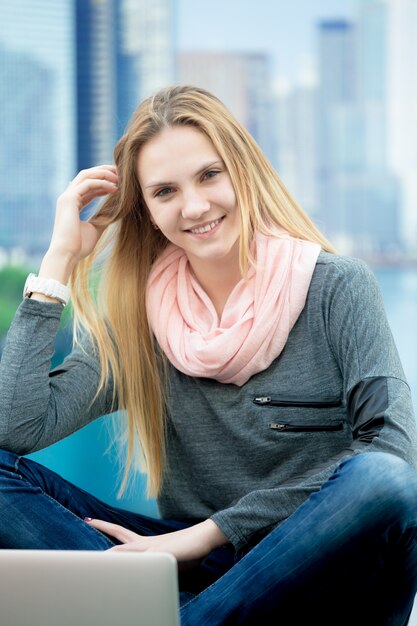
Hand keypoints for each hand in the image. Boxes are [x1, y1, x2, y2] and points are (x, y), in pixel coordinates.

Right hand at [48, 165, 118, 274]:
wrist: (67, 254)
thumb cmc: (79, 246)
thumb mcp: (95, 229)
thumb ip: (103, 218)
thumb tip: (115, 213)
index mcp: (72, 204)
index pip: (88, 186)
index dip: (103, 182)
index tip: (119, 183)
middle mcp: (68, 198)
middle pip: (86, 175)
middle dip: (103, 172)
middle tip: (120, 173)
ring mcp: (66, 197)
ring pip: (86, 175)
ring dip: (104, 174)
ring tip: (119, 178)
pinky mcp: (68, 199)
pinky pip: (87, 184)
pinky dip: (102, 183)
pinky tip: (114, 188)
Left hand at [84, 518, 228, 569]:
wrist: (206, 537)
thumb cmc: (191, 548)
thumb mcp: (171, 558)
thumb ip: (159, 562)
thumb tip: (154, 569)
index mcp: (148, 543)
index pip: (123, 533)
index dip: (108, 527)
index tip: (93, 520)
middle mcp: (147, 543)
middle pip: (120, 534)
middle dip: (103, 527)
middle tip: (88, 520)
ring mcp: (153, 548)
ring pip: (126, 550)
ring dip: (111, 555)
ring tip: (96, 558)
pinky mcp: (161, 554)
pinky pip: (142, 562)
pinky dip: (132, 566)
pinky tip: (123, 570)